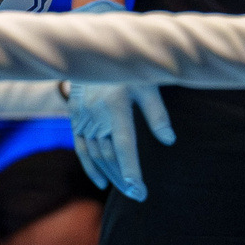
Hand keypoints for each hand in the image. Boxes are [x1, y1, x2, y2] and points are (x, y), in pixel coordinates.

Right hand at [63, 1, 173, 198]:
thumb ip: (157, 113)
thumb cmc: (126, 67)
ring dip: (110, 174)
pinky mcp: (76, 119)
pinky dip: (90, 166)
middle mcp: (97, 115)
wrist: (92, 50)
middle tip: (138, 195)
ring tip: (127, 190)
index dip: (130, 168)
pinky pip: (82, 148)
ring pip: (97, 154)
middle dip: (124, 178)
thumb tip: (169, 140)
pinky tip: (101, 182)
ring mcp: (83, 118)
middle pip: (110, 155)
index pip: (124, 144)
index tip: (137, 188)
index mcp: (116, 105)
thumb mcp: (147, 83)